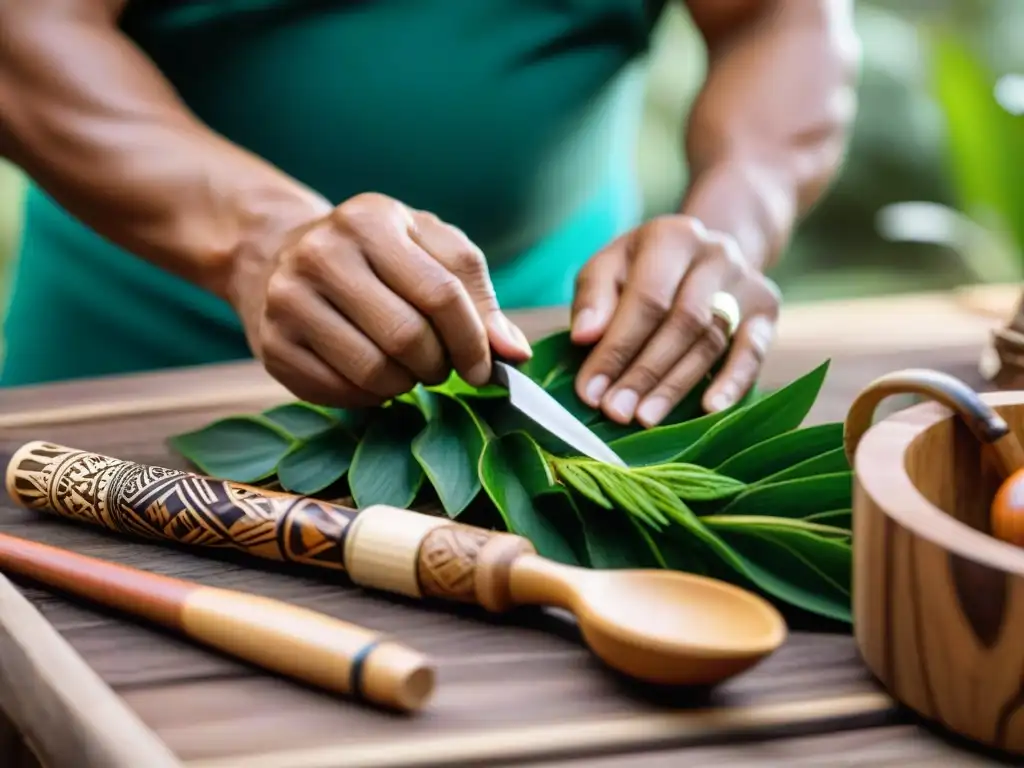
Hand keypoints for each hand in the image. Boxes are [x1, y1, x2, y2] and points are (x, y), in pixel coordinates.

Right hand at [229, 193, 531, 407]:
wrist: (280, 255)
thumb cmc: (377, 255)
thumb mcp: (430, 251)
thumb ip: (478, 297)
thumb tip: (514, 355)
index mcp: (371, 220)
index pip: (441, 294)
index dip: (473, 341)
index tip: (485, 369)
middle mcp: (322, 253)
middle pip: (407, 338)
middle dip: (438, 365)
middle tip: (439, 366)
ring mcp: (289, 300)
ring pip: (374, 372)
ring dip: (405, 384)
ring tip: (405, 368)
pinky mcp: (272, 346)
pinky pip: (340, 392)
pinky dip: (369, 396)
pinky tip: (370, 375)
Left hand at [570, 215, 779, 427]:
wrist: (704, 253)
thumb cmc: (643, 270)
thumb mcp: (609, 269)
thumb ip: (593, 298)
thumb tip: (584, 336)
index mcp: (671, 237)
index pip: (646, 299)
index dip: (617, 348)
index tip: (591, 390)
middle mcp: (715, 253)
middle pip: (682, 321)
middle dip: (644, 372)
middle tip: (617, 411)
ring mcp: (746, 281)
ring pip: (711, 341)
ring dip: (676, 385)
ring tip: (645, 418)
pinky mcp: (766, 310)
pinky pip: (754, 351)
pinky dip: (732, 382)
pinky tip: (710, 409)